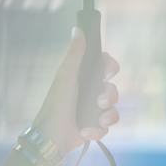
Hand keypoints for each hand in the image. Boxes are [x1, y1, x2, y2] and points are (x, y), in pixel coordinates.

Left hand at [31, 27, 119, 152]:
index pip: (105, 67)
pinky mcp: (95, 127)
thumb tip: (78, 29)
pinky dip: (98, 129)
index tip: (107, 73)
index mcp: (84, 78)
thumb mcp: (66, 75)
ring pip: (114, 109)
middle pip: (113, 89)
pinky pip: (108, 126)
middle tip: (99, 100)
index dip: (110, 67)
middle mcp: (90, 94)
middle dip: (110, 95)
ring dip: (108, 115)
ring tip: (98, 120)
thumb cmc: (56, 103)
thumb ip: (75, 53)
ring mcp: (94, 111)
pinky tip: (86, 131)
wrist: (51, 136)